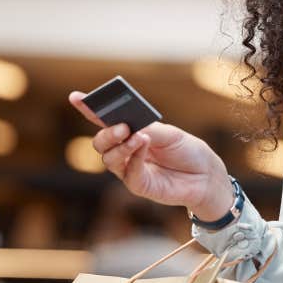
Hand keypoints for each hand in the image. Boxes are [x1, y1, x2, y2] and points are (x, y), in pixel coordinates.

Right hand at [67, 91, 234, 216]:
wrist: (206, 175)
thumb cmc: (187, 151)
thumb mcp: (170, 134)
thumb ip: (147, 129)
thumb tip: (128, 127)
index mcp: (130, 131)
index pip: (104, 120)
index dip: (88, 109)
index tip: (76, 97)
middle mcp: (125, 150)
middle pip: (101, 142)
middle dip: (107, 133)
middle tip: (122, 127)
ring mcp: (129, 169)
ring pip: (109, 159)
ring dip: (121, 146)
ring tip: (138, 137)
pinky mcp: (139, 185)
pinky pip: (128, 174)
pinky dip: (134, 158)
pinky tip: (144, 147)